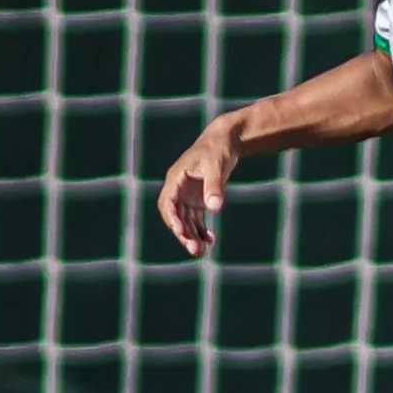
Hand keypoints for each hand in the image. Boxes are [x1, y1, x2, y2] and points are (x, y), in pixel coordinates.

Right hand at [160, 115, 246, 257]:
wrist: (225, 141)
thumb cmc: (218, 149)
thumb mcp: (216, 165)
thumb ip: (215, 186)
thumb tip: (214, 209)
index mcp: (176, 178)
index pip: (167, 202)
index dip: (172, 218)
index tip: (181, 231)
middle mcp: (178, 189)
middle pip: (175, 215)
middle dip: (183, 233)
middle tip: (194, 250)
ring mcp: (187, 195)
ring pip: (185, 220)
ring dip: (191, 236)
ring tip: (201, 252)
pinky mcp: (197, 199)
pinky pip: (195, 219)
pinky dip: (201, 230)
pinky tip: (210, 240)